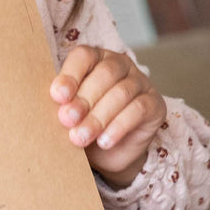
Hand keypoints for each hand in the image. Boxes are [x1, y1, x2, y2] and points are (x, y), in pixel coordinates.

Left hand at [50, 46, 165, 187]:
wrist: (107, 152)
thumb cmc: (83, 124)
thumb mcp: (69, 113)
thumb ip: (63, 105)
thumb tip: (55, 108)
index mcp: (94, 59)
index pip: (84, 56)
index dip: (70, 75)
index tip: (57, 96)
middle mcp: (119, 65)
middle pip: (104, 74)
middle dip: (83, 99)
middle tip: (66, 120)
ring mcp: (140, 82)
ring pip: (121, 93)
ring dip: (98, 117)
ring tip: (80, 138)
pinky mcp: (155, 103)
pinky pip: (138, 109)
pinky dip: (119, 127)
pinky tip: (104, 141)